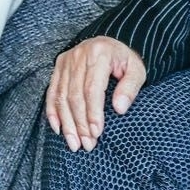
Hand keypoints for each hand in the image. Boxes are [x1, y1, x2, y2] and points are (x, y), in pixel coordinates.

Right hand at [45, 36, 144, 153]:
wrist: (112, 44)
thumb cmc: (125, 60)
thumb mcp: (137, 70)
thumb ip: (130, 88)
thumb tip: (119, 109)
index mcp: (100, 53)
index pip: (92, 89)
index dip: (93, 113)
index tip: (97, 133)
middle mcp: (80, 54)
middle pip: (75, 96)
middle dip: (80, 124)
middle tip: (87, 144)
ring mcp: (67, 59)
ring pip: (61, 97)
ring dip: (67, 123)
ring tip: (74, 143)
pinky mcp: (59, 65)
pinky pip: (52, 92)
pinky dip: (53, 113)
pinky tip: (59, 129)